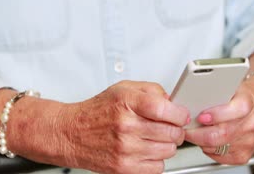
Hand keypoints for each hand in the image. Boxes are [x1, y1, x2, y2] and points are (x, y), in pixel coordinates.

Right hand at [56, 80, 189, 173]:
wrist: (72, 133)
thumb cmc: (98, 111)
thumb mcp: (123, 89)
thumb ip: (151, 90)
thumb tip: (172, 101)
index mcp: (127, 103)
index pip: (165, 109)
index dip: (180, 113)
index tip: (181, 115)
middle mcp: (126, 125)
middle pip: (171, 132)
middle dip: (176, 129)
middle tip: (170, 126)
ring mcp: (125, 148)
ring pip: (168, 150)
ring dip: (167, 144)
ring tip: (155, 137)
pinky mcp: (124, 167)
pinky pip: (158, 167)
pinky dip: (157, 159)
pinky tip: (147, 150)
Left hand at [184, 77, 253, 164]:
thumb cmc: (245, 95)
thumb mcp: (232, 87)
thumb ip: (215, 94)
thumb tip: (193, 98)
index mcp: (247, 104)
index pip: (230, 112)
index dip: (213, 116)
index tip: (200, 116)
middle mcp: (251, 124)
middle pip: (220, 134)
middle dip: (198, 134)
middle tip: (188, 129)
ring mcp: (249, 141)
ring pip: (217, 148)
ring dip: (201, 142)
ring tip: (197, 132)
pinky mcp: (244, 154)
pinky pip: (220, 157)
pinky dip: (209, 150)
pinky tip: (209, 141)